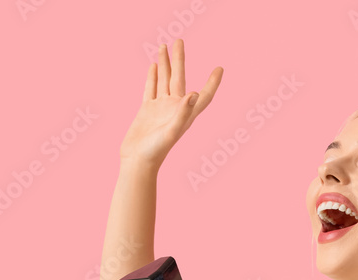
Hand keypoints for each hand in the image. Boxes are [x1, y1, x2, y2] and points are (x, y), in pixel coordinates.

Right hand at [120, 38, 222, 166]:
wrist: (137, 161)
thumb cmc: (156, 151)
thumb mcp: (172, 132)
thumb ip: (183, 113)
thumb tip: (195, 93)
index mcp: (186, 114)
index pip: (204, 95)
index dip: (213, 82)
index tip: (220, 68)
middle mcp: (175, 108)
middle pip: (179, 78)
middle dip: (179, 59)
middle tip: (179, 40)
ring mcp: (160, 107)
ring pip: (164, 79)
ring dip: (165, 64)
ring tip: (164, 45)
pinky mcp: (147, 109)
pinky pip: (151, 88)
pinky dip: (152, 76)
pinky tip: (153, 65)